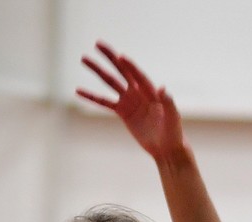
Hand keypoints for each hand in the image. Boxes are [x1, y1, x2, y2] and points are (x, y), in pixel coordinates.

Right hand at [77, 41, 187, 160]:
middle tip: (97, 44)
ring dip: (97, 70)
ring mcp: (129, 100)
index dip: (129, 65)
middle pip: (121, 70)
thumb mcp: (172, 117)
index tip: (120, 56)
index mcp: (151, 91)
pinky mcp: (122, 112)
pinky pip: (104, 102)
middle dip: (110, 57)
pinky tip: (78, 91)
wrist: (165, 147)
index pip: (138, 74)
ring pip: (110, 82)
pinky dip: (92, 97)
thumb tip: (162, 88)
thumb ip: (167, 102)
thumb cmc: (173, 131)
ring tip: (83, 59)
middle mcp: (139, 91)